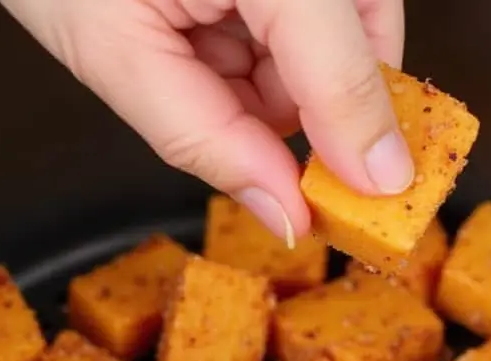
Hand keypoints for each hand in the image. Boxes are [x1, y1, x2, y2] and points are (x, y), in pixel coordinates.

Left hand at [0, 0, 408, 239]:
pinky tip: (208, 32)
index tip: (377, 195)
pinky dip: (268, 49)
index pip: (341, 57)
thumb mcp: (112, 53)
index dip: (357, 134)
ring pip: (341, 37)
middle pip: (362, 41)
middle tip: (232, 112)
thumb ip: (204, 136)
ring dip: (281, 76)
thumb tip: (287, 211)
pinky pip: (314, 20)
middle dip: (308, 100)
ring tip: (196, 51)